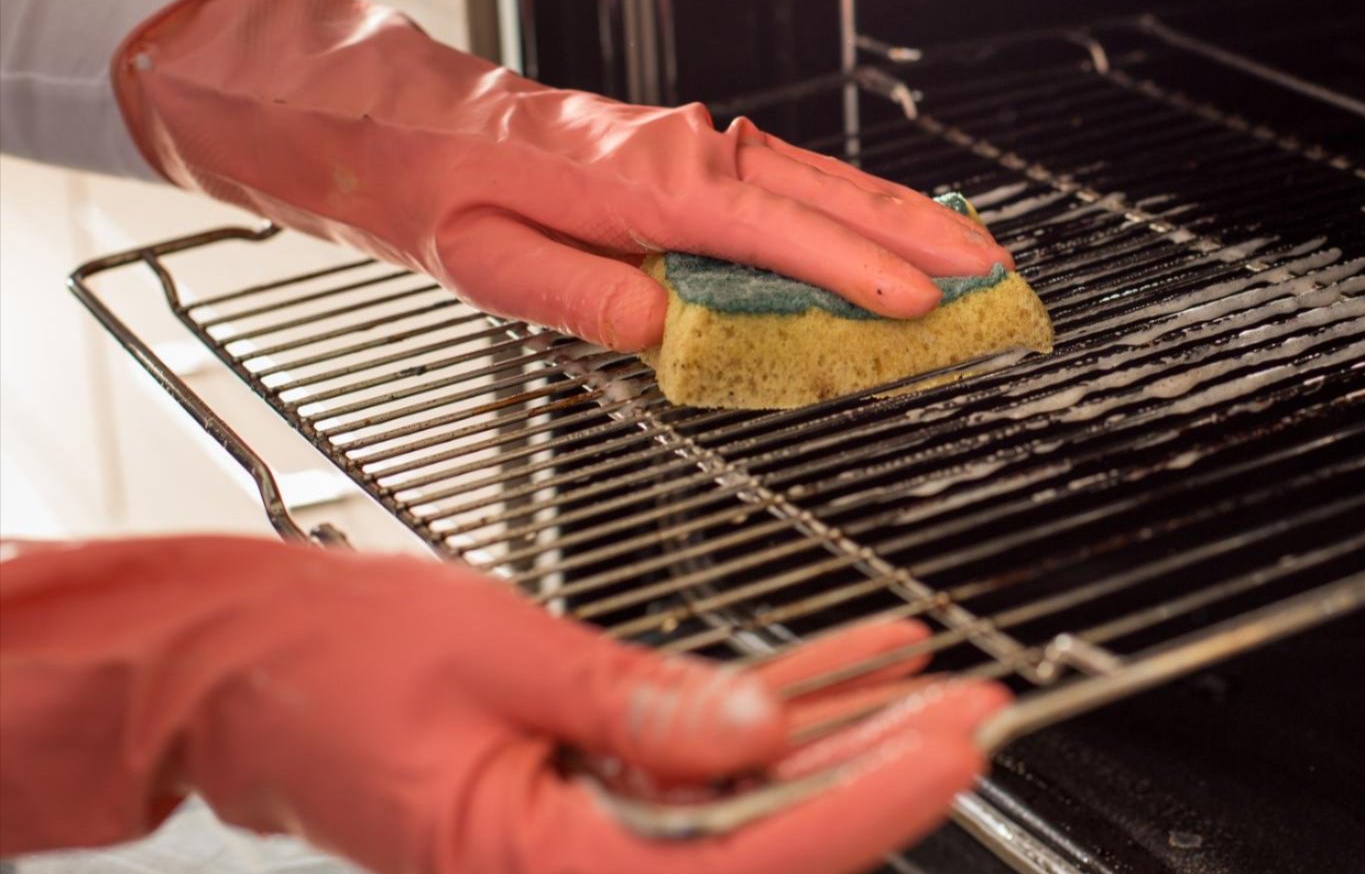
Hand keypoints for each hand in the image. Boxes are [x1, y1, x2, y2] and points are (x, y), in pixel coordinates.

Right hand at [0, 536, 1006, 872]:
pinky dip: (783, 707)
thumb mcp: (493, 658)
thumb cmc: (328, 664)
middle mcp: (573, 869)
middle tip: (978, 716)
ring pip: (751, 798)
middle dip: (882, 777)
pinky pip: (708, 757)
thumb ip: (634, 701)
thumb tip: (755, 733)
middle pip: (764, 840)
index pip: (739, 861)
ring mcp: (589, 834)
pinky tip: (858, 662)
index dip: (860, 806)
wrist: (241, 667)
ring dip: (848, 740)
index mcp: (536, 867)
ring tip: (943, 686)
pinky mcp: (595, 786)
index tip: (945, 747)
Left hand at [112, 0, 1012, 349]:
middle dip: (915, 235)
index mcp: (644, 184)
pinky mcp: (693, 156)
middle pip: (824, 194)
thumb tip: (680, 332)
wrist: (408, 120)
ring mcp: (696, 147)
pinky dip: (855, 207)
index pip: (771, 234)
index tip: (917, 305)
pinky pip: (793, 182)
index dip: (851, 273)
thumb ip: (595, 302)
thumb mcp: (497, 267)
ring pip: (821, 182)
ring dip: (901, 219)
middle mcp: (685, 152)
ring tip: (972, 254)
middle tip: (991, 274)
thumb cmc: (446, 189)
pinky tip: (890, 230)